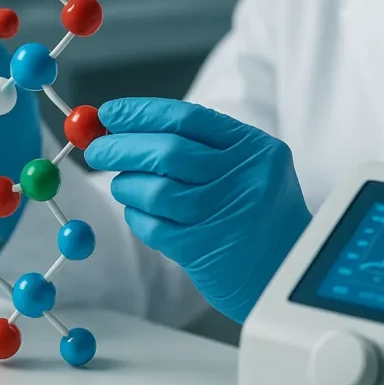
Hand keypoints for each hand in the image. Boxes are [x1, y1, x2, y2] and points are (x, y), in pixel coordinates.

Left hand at [84, 97, 310, 322]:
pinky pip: (154, 226)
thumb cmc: (252, 208)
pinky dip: (136, 215)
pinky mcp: (206, 251)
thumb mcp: (244, 164)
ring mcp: (226, 216)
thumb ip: (192, 142)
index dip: (140, 112)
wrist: (287, 272)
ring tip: (121, 184)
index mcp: (254, 148)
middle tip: (96, 149)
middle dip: (122, 147)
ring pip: (156, 191)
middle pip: (168, 152)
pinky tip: (139, 211)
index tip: (109, 113)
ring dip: (126, 184)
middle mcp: (244, 179)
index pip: (186, 118)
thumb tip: (118, 124)